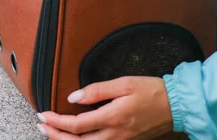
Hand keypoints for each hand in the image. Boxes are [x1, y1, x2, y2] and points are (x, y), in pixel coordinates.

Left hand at [36, 76, 172, 139]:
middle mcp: (114, 134)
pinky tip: (74, 137)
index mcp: (112, 117)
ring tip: (51, 133)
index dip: (56, 121)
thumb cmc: (151, 91)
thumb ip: (97, 90)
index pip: (77, 125)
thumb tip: (73, 97)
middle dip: (55, 135)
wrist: (176, 105)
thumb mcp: (124, 83)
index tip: (43, 114)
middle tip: (40, 125)